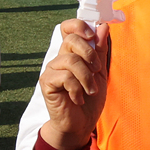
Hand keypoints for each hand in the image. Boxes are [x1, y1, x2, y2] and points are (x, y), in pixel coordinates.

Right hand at [38, 19, 108, 149]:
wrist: (81, 124)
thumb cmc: (89, 99)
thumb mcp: (100, 72)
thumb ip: (100, 51)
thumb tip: (103, 27)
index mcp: (72, 53)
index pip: (68, 28)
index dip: (79, 26)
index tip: (92, 36)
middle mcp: (60, 58)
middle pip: (71, 39)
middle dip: (89, 53)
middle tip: (97, 70)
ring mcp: (51, 70)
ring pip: (71, 61)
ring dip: (86, 77)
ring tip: (90, 90)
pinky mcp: (46, 83)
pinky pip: (65, 77)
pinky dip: (77, 88)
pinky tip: (78, 98)